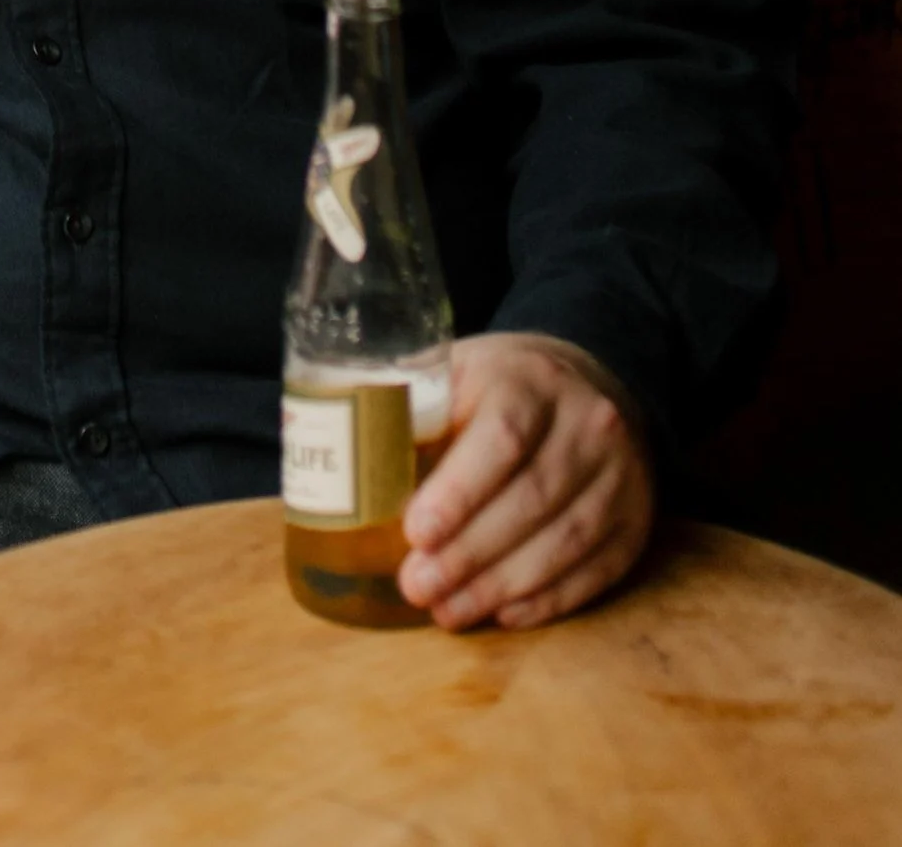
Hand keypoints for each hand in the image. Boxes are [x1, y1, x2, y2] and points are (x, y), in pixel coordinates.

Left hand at [397, 334, 654, 631]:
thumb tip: (348, 459)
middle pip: (531, 498)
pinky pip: (595, 572)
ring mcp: (622, 475)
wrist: (590, 386)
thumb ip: (414, 408)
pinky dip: (546, 600)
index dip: (458, 492)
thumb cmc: (500, 386)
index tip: (415, 532)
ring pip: (565, 541)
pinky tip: (502, 615)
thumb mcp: (458, 371)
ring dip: (501, 586)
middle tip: (417, 587)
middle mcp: (588, 423)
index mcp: (530, 378)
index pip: (501, 438)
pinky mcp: (636, 522)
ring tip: (448, 611)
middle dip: (469, 553)